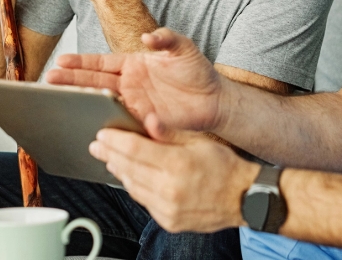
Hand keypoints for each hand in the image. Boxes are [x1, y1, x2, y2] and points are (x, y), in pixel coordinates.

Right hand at [46, 28, 223, 131]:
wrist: (215, 99)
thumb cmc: (197, 70)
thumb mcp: (182, 47)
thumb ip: (165, 38)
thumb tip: (147, 36)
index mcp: (134, 64)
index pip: (102, 62)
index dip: (81, 62)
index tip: (61, 61)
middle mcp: (129, 84)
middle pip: (94, 81)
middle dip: (71, 80)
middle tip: (48, 79)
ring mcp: (134, 103)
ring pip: (102, 101)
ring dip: (82, 100)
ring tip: (60, 99)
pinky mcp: (143, 121)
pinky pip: (122, 122)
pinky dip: (108, 121)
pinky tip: (91, 122)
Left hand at [90, 116, 258, 232]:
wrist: (244, 197)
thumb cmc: (225, 166)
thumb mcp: (200, 140)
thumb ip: (171, 132)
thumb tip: (148, 120)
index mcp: (177, 164)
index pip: (135, 150)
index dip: (115, 141)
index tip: (102, 135)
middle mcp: (169, 189)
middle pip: (129, 169)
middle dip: (110, 155)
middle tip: (97, 146)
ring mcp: (168, 209)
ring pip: (132, 187)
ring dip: (119, 172)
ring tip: (110, 159)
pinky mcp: (169, 221)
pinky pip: (143, 202)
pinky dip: (134, 187)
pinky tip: (130, 177)